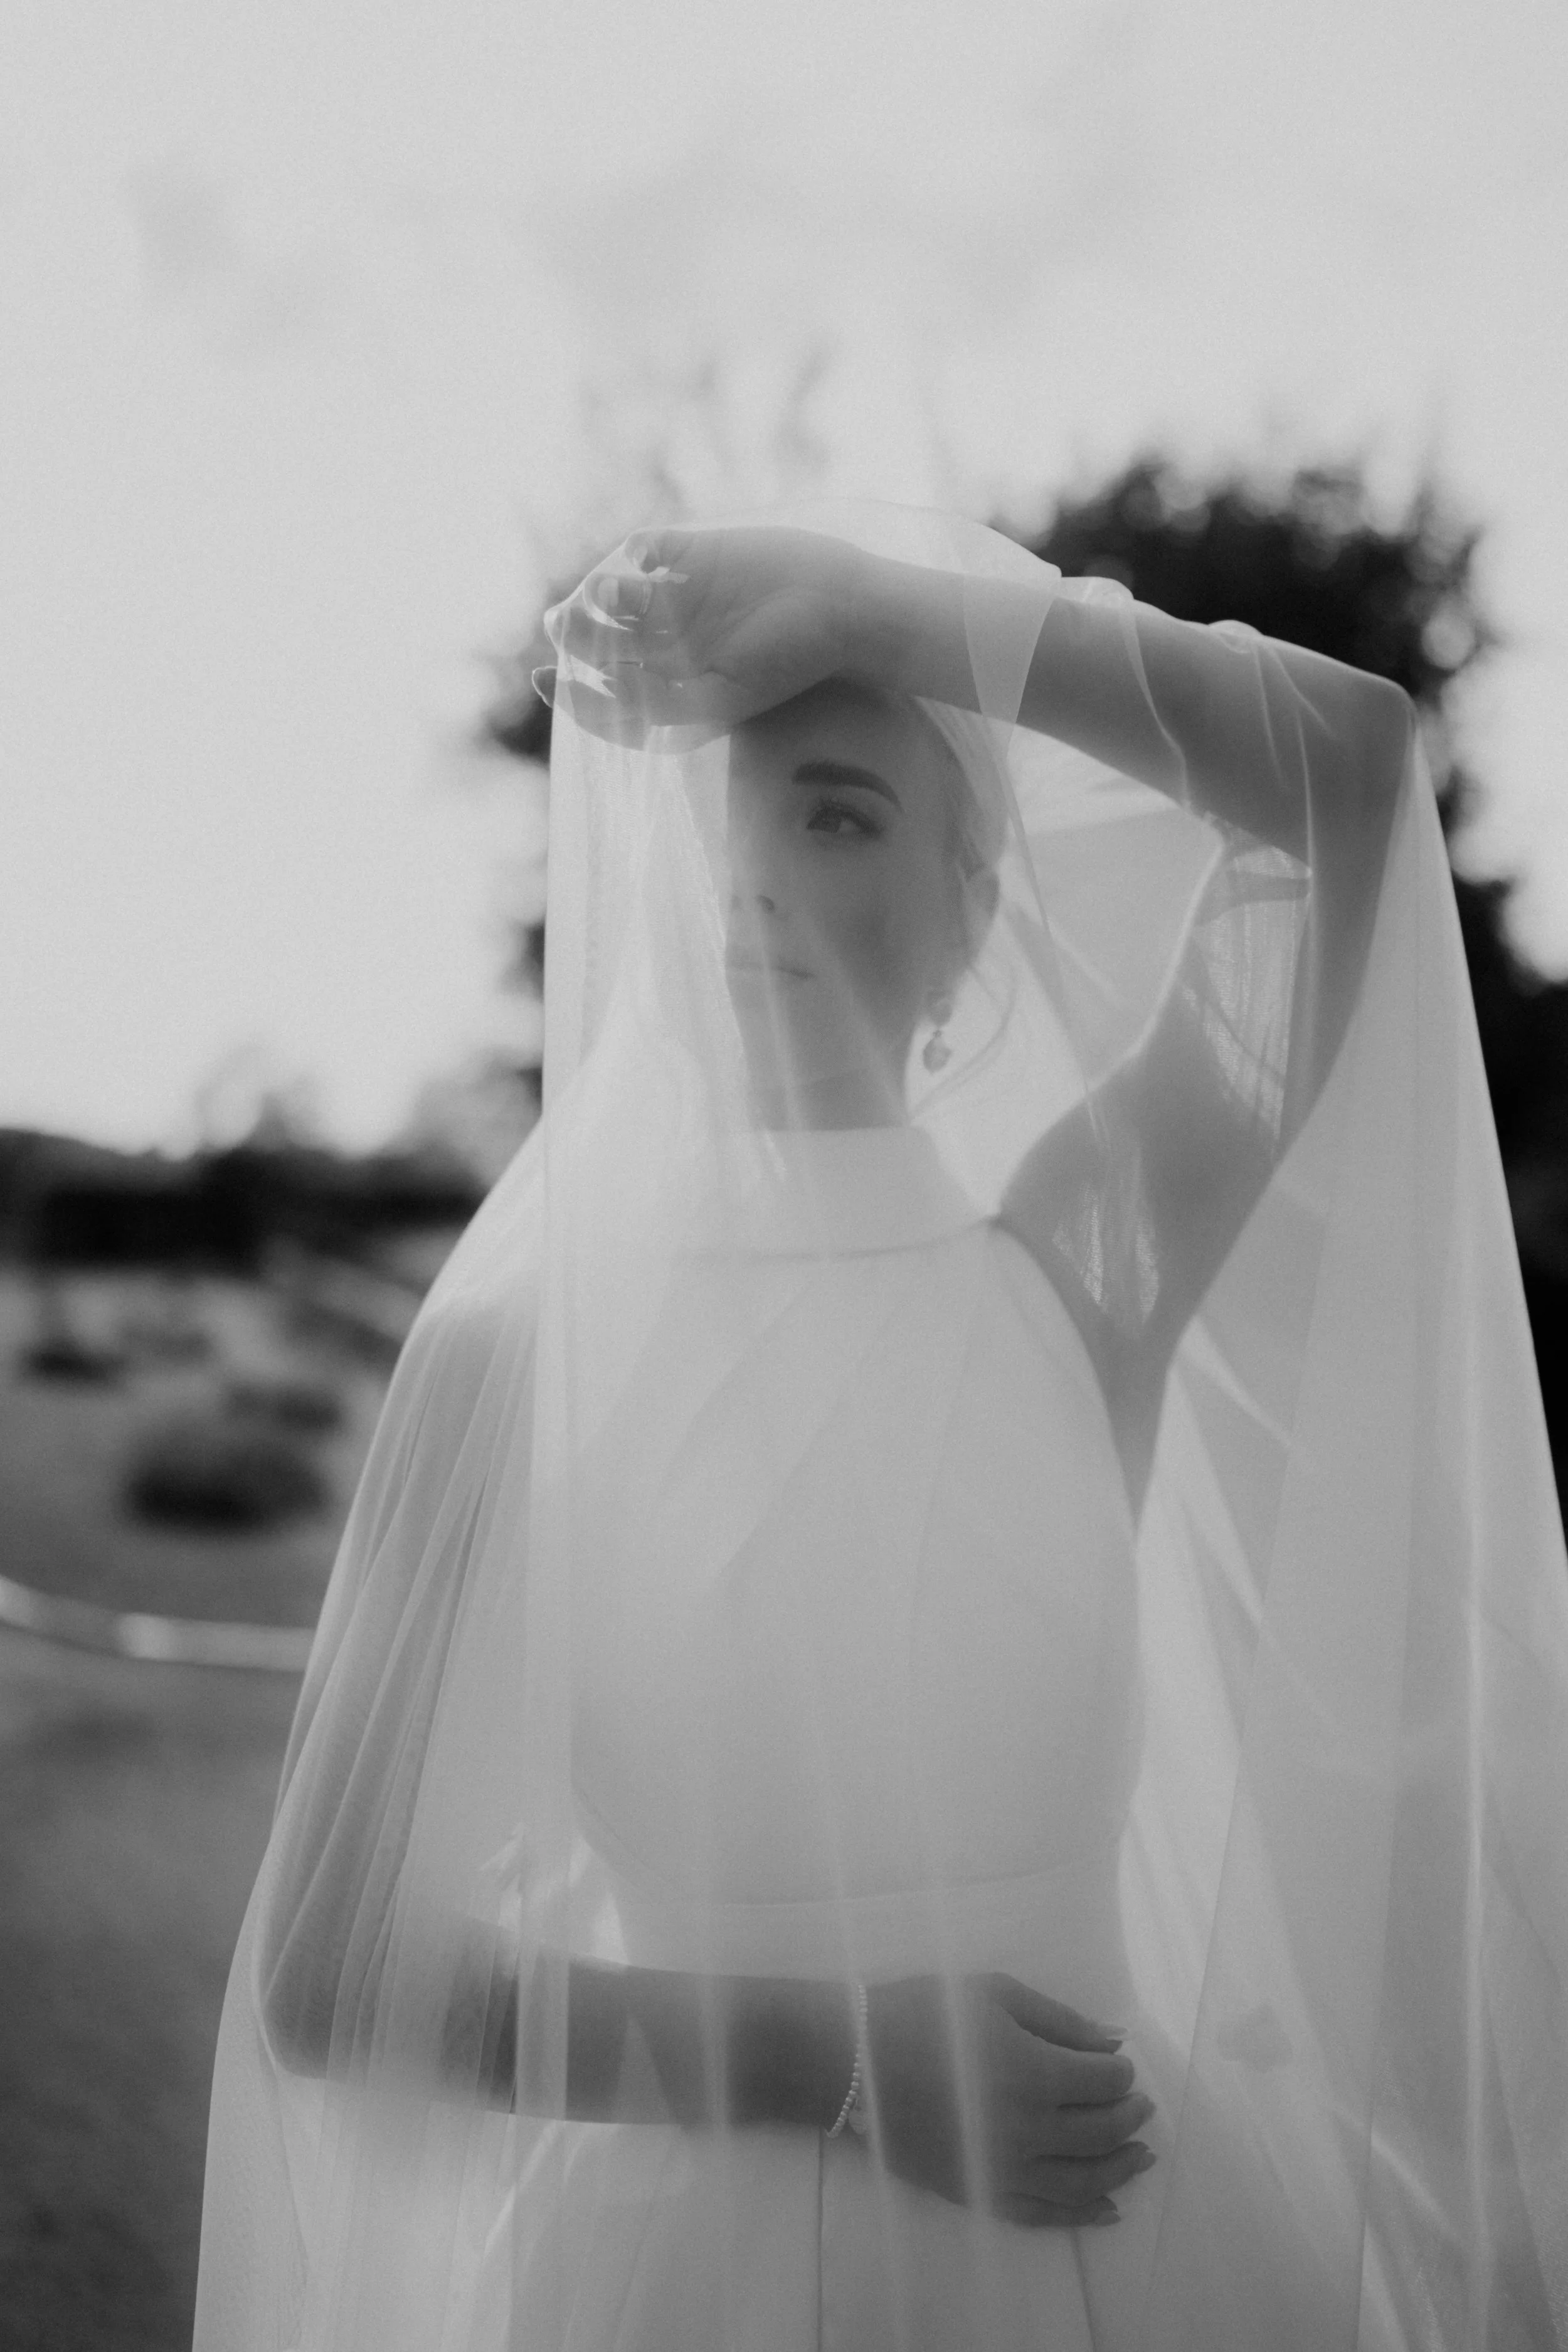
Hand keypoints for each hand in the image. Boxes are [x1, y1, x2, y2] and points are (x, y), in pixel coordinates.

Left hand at [534, 526, 869, 747]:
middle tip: (559, 626)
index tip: (546, 679)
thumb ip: (654, 706)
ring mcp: (680, 594)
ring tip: (603, 594)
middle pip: (602, 640)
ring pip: (618, 595)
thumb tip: (592, 689)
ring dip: (600, 594)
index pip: (605, 691)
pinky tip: (642, 559)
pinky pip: (649, 548)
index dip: (569, 691)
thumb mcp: (718, 701)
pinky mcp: (696, 552)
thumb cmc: (787, 663)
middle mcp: (670, 643)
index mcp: (674, 686)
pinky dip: (637, 551)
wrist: (844, 610)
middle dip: (575, 634)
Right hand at [862, 1974, 1154, 2228]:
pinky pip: (1041, 2214)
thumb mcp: (994, 1993)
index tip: (1122, 2065)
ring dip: (1120, 2169)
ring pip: (1082, 2182)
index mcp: (1033, 2071)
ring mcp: (1004, 2168)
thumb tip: (1113, 2042)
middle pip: (1101, 2133)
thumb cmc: (923, 2012)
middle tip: (1141, 2107)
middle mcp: (1027, 2128)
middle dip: (1129, 2117)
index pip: (1103, 2081)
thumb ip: (1059, 2020)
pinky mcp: (980, 2192)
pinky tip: (1106, 2208)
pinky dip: (1080, 2214)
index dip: (1121, 2073)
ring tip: (1141, 2157)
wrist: (853, 2060)